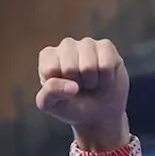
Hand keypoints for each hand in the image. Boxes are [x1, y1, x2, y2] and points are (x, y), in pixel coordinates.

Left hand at [36, 37, 130, 151]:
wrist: (98, 112)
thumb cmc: (70, 106)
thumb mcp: (51, 104)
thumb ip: (50, 93)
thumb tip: (72, 86)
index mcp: (48, 56)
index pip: (50, 69)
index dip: (58, 86)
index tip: (61, 89)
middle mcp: (66, 45)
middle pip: (70, 67)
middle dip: (76, 84)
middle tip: (78, 87)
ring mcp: (87, 43)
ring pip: (89, 66)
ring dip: (91, 82)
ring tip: (90, 82)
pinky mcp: (106, 46)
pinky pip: (106, 65)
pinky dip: (106, 78)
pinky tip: (103, 77)